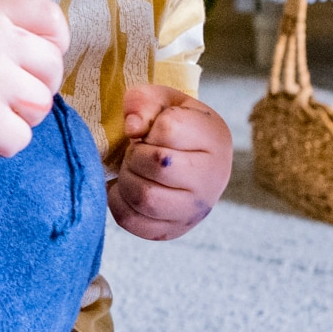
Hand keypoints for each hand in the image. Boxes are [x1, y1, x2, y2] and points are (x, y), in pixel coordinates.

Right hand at [0, 0, 66, 161]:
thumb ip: (10, 29)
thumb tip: (58, 49)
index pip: (51, 19)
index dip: (53, 45)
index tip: (31, 63)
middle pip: (52, 67)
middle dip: (37, 87)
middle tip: (5, 96)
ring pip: (41, 105)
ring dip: (21, 117)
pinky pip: (22, 138)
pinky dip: (5, 144)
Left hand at [109, 82, 229, 240]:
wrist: (189, 160)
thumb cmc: (173, 125)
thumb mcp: (162, 102)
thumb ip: (144, 101)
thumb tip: (133, 128)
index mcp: (214, 139)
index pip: (168, 129)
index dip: (148, 127)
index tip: (151, 131)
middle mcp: (212, 178)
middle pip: (157, 165)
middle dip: (134, 154)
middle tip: (136, 151)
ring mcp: (195, 210)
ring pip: (145, 198)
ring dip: (126, 179)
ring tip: (132, 170)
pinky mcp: (173, 230)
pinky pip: (133, 221)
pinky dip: (117, 201)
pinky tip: (125, 187)